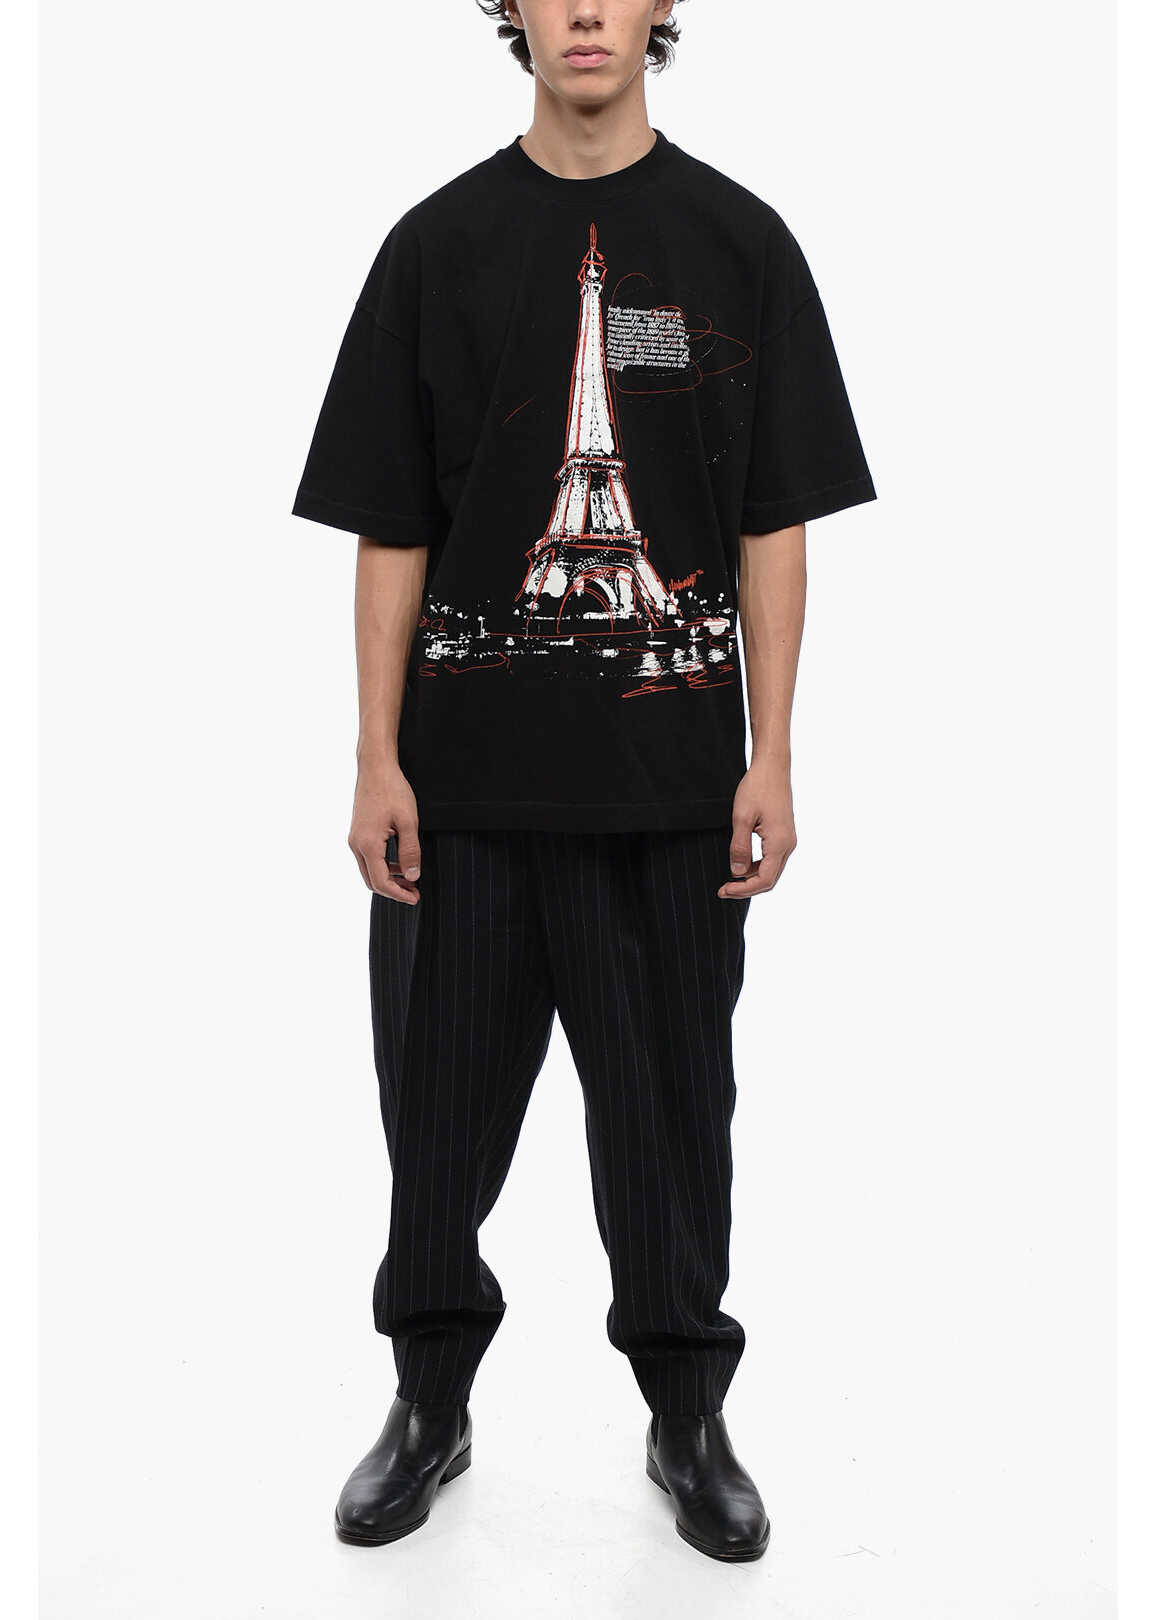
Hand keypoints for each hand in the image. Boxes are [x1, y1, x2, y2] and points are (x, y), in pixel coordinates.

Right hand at [348, 762, 420, 904]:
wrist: (375, 768)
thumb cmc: (392, 790)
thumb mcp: (408, 821)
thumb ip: (410, 851)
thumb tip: (412, 876)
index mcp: (368, 844)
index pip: (381, 882)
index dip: (399, 894)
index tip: (415, 898)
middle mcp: (356, 844)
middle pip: (372, 881)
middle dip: (393, 890)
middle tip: (414, 892)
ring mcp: (355, 839)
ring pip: (369, 870)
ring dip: (388, 879)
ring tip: (410, 880)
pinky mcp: (358, 833)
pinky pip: (368, 858)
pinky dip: (383, 866)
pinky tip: (400, 864)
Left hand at [719, 765, 796, 899]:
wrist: (773, 767)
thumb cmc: (757, 787)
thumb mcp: (742, 817)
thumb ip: (739, 847)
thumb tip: (736, 873)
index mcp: (779, 843)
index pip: (764, 880)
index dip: (743, 890)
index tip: (723, 890)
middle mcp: (788, 845)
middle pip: (769, 879)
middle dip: (746, 888)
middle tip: (723, 890)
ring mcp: (787, 840)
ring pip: (771, 870)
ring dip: (751, 878)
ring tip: (729, 878)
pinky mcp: (783, 834)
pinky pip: (772, 859)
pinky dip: (756, 866)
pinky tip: (740, 863)